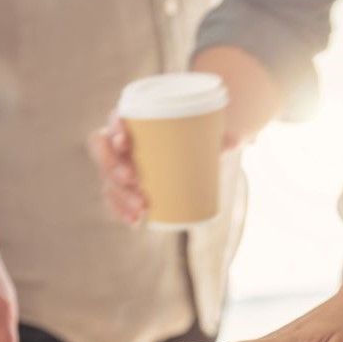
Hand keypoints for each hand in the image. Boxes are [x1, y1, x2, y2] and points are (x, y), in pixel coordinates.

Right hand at [89, 111, 240, 225]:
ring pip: (107, 180)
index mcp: (133, 121)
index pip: (114, 119)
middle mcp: (119, 143)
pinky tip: (134, 222)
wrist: (187, 153)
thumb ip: (219, 136)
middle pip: (103, 151)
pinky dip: (122, 212)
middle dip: (113, 168)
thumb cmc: (192, 137)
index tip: (125, 141)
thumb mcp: (206, 134)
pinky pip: (114, 200)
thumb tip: (239, 141)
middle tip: (134, 181)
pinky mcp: (123, 187)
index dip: (114, 130)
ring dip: (119, 196)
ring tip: (141, 208)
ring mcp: (118, 166)